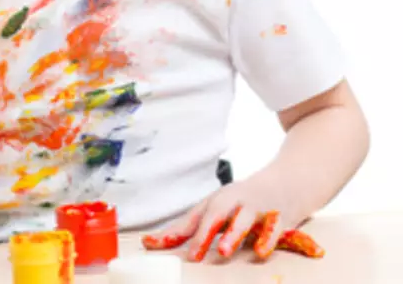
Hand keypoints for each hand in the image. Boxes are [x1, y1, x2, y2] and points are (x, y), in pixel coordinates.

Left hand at [142, 171, 322, 261]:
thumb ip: (188, 228)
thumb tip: (152, 242)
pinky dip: (268, 239)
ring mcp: (256, 208)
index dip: (174, 232)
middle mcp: (233, 202)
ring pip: (243, 220)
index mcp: (215, 202)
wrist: (286, 183)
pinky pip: (274, 229)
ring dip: (233, 234)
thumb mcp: (215, 210)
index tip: (154, 245)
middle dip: (204, 233)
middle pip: (215, 214)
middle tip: (194, 255)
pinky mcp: (279, 217)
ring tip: (224, 251)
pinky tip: (260, 252)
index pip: (192, 218)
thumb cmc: (242, 201)